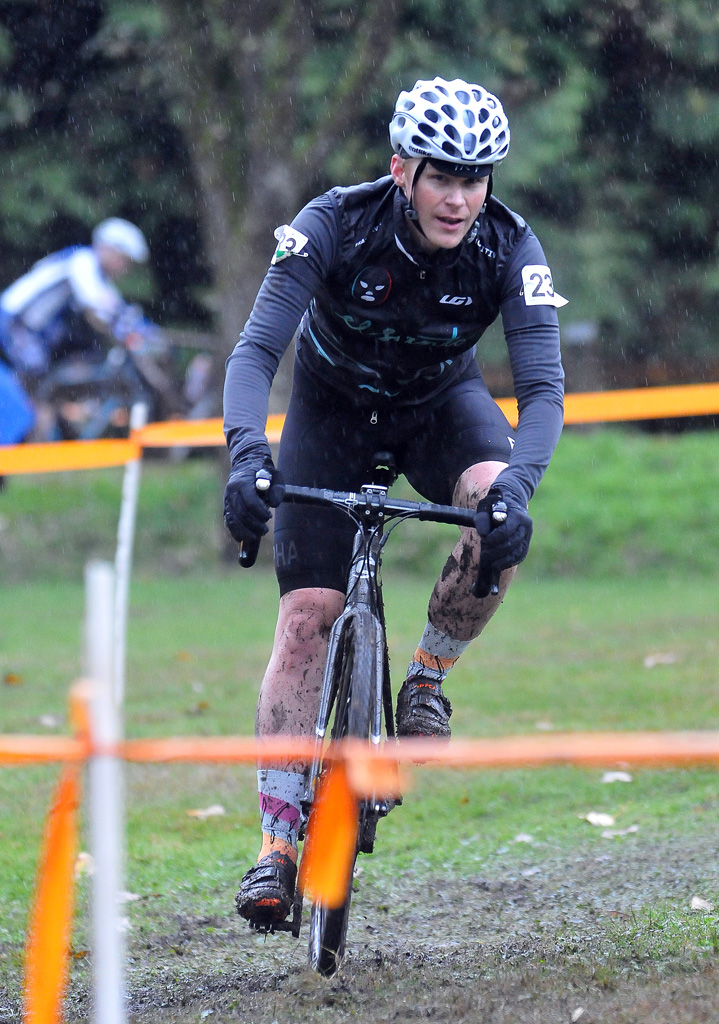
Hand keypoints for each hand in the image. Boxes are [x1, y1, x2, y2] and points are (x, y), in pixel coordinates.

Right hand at [223, 449, 284, 566]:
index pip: (250, 502)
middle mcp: (231, 491)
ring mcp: (227, 500)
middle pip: (241, 513)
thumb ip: (277, 488)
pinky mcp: (226, 507)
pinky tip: (245, 539)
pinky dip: (236, 532)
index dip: (260, 512)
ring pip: (232, 520)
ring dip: (245, 531)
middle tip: (265, 529)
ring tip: (257, 536)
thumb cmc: (263, 470)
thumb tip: (273, 504)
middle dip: (254, 524)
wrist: (246, 463)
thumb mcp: (275, 474)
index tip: (269, 516)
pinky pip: (229, 522)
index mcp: (241, 482)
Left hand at [472, 486, 531, 596]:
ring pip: (518, 552)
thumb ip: (482, 518)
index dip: (493, 539)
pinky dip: (510, 563)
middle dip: (496, 551)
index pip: (506, 531)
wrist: (512, 502)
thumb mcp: (486, 506)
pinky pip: (520, 556)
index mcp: (517, 515)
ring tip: (490, 563)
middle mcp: (526, 526)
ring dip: (503, 560)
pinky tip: (498, 565)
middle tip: (484, 554)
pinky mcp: (526, 543)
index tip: (483, 541)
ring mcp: (528, 536)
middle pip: (512, 543)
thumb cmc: (496, 505)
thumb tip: (483, 533)